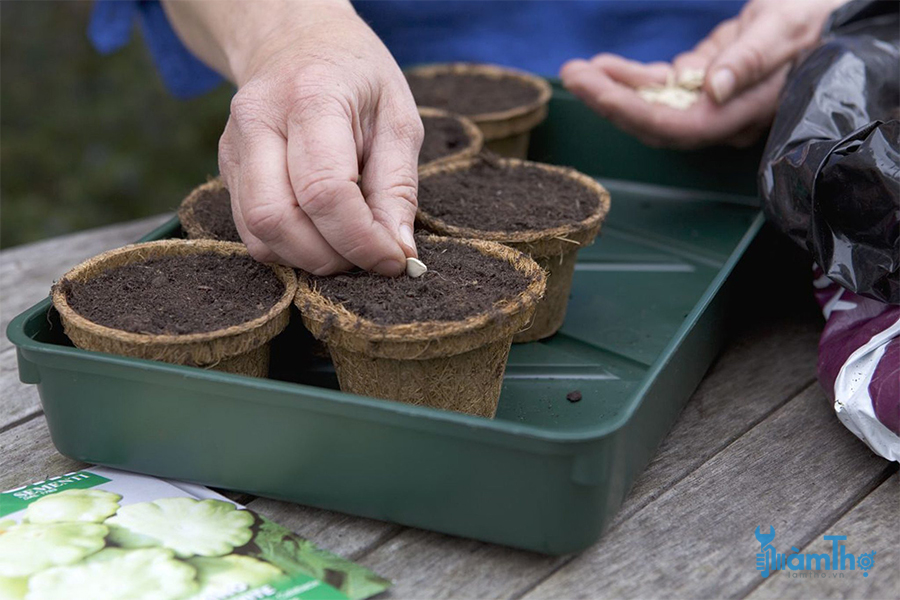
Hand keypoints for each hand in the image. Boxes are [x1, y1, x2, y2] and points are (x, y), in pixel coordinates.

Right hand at [163, 0, 421, 274]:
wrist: (297, 41)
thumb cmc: (357, 79)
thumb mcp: (399, 117)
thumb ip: (399, 187)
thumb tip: (399, 252)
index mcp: (311, 98)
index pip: (324, 191)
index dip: (360, 240)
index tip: (394, 260)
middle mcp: (259, 122)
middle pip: (278, 219)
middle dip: (330, 257)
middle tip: (368, 259)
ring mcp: (234, 147)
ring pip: (259, 234)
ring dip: (309, 259)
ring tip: (347, 247)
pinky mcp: (226, 170)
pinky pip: (252, 233)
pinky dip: (290, 250)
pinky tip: (321, 236)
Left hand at [560, 0, 846, 148]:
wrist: (826, 12)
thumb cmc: (815, 17)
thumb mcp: (785, 27)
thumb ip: (751, 59)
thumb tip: (714, 88)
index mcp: (744, 112)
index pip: (679, 126)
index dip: (633, 112)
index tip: (597, 89)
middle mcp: (721, 117)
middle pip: (656, 122)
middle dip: (610, 101)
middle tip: (571, 74)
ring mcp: (709, 102)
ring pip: (652, 105)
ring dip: (612, 87)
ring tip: (576, 69)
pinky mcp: (702, 84)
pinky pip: (660, 87)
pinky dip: (631, 76)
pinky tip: (603, 65)